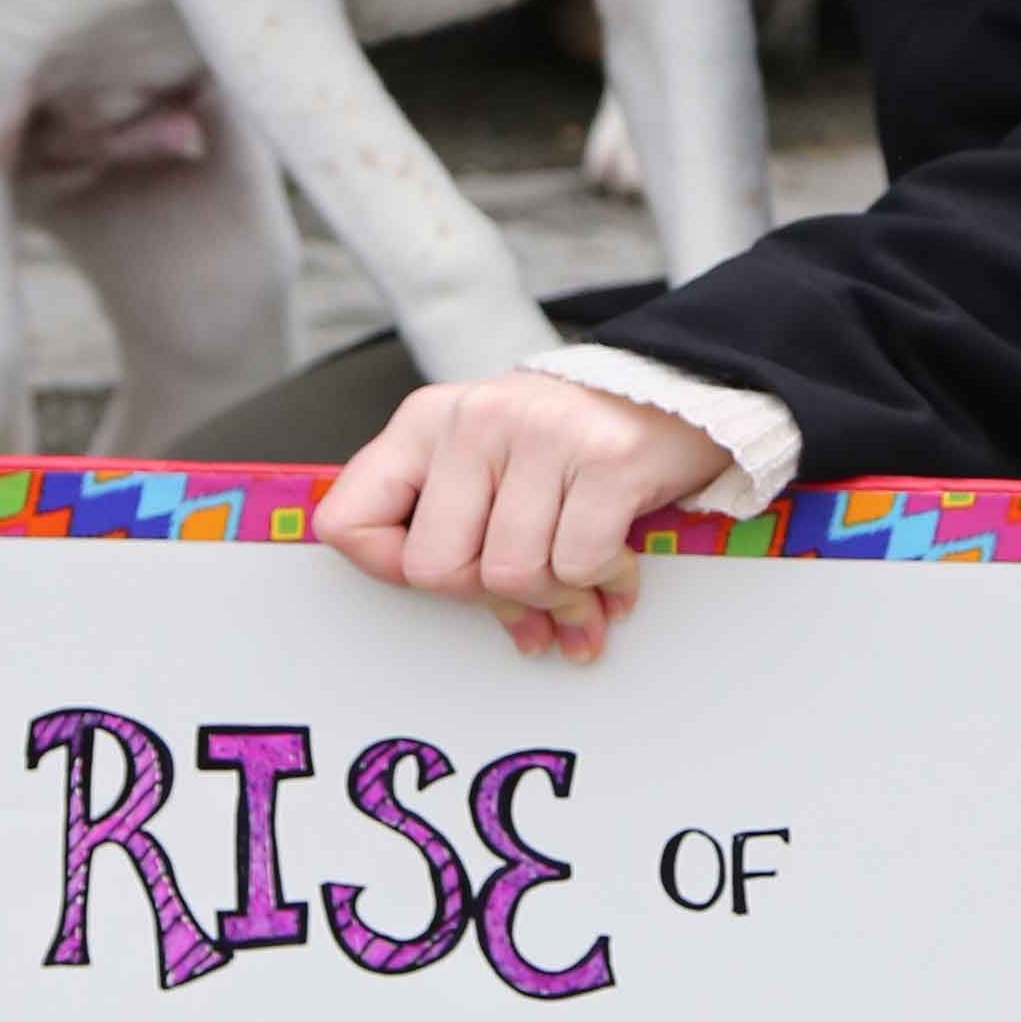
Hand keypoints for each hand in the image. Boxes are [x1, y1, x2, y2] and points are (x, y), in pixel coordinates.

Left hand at [318, 373, 728, 666]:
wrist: (674, 390)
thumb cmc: (570, 446)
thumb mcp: (493, 470)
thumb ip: (468, 538)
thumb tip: (511, 631)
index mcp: (426, 421)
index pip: (346, 522)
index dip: (387, 570)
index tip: (443, 573)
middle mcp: (474, 419)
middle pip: (433, 568)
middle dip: (486, 596)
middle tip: (529, 592)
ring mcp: (540, 432)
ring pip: (510, 574)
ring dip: (558, 598)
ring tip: (586, 589)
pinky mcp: (606, 457)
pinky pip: (577, 564)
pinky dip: (603, 583)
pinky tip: (618, 571)